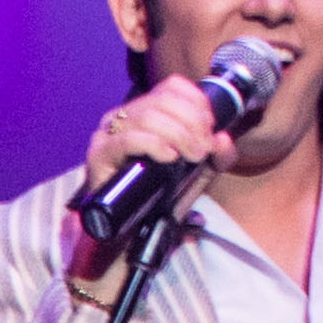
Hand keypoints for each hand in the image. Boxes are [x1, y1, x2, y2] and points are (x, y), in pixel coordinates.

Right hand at [65, 74, 234, 297]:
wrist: (127, 235)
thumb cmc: (157, 201)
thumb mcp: (196, 176)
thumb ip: (215, 158)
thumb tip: (224, 139)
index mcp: (146, 113)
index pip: (172, 86)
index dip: (197, 102)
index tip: (210, 129)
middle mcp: (124, 117)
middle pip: (163, 99)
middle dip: (192, 122)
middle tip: (204, 149)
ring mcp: (108, 134)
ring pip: (147, 116)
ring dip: (179, 134)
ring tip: (192, 156)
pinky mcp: (99, 155)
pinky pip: (128, 138)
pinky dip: (154, 144)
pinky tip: (169, 157)